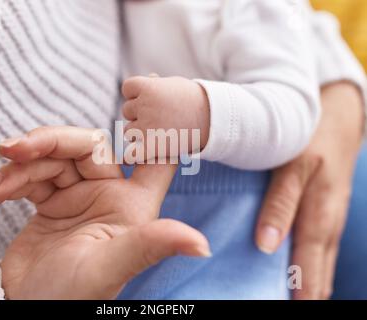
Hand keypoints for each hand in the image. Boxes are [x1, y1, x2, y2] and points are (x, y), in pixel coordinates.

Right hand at [0, 126, 210, 299]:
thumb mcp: (111, 268)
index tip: (149, 82)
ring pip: (49, 160)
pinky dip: (2, 185)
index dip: (156, 126)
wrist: (28, 311)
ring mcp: (76, 195)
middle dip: (46, 144)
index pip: (154, 156)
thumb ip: (150, 245)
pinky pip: (27, 178)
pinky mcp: (48, 201)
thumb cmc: (75, 296)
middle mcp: (107, 193)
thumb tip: (201, 245)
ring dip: (16, 171)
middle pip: (84, 146)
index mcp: (132, 203)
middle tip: (12, 151)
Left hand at [122, 76, 209, 156]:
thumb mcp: (173, 85)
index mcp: (149, 87)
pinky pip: (130, 154)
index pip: (127, 88)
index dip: (136, 94)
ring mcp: (147, 127)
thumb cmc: (193, 101)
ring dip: (138, 133)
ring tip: (157, 133)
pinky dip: (132, 156)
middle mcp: (146, 106)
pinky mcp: (152, 147)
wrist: (213, 120)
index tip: (149, 99)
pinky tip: (140, 153)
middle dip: (138, 114)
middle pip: (127, 110)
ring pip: (128, 131)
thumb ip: (152, 85)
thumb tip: (137, 85)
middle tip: (158, 118)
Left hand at [255, 82, 364, 298]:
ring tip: (294, 301)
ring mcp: (331, 219)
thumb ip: (280, 204)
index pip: (308, 267)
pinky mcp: (327, 212)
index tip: (289, 308)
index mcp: (320, 216)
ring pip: (321, 262)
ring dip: (310, 284)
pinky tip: (301, 275)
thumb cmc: (311, 139)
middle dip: (307, 294)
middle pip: (318, 270)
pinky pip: (321, 248)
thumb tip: (267, 247)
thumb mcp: (294, 167)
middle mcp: (329, 224)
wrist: (337, 117)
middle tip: (285, 306)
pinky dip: (312, 267)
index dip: (301, 293)